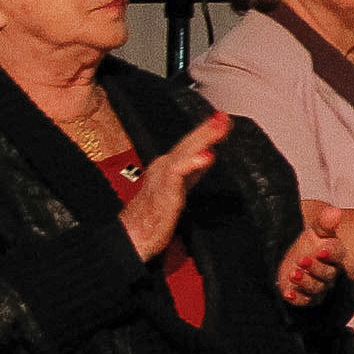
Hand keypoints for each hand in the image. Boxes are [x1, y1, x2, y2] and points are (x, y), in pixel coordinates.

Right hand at [122, 115, 232, 262]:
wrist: (131, 237)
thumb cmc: (151, 217)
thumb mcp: (177, 188)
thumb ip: (192, 171)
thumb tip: (207, 155)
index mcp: (166, 166)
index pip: (190, 144)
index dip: (207, 131)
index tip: (223, 118)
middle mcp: (162, 168)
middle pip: (187, 144)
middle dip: (206, 129)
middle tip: (223, 116)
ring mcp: (161, 179)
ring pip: (183, 153)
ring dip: (202, 139)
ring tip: (218, 127)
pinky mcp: (162, 193)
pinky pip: (177, 175)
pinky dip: (191, 164)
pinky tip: (206, 157)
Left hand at [276, 200, 343, 305]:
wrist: (292, 255)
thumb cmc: (308, 243)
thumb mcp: (314, 229)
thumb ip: (324, 224)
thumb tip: (334, 212)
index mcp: (333, 252)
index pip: (337, 253)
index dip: (331, 253)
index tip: (322, 249)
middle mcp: (329, 271)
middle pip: (328, 273)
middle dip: (316, 268)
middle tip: (303, 260)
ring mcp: (318, 284)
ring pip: (318, 288)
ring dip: (306, 282)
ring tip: (294, 274)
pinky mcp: (306, 296)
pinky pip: (306, 300)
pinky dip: (297, 298)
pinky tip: (288, 292)